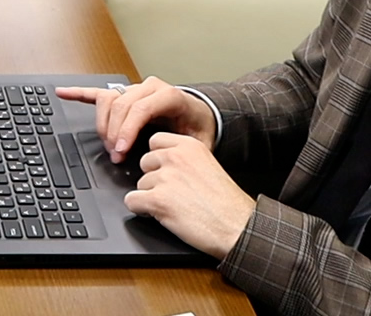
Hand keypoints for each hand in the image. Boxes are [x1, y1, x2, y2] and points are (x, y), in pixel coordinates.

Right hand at [55, 77, 218, 161]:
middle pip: (121, 105)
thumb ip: (185, 149)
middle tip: (116, 155)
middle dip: (114, 133)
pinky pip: (99, 93)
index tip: (122, 150)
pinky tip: (63, 93)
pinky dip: (79, 93)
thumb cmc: (199, 127)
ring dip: (103, 124)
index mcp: (169, 96)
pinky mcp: (126, 95)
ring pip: (108, 100)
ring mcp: (136, 89)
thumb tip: (165, 159)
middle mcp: (150, 87)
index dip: (127, 130)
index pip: (139, 108)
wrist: (201, 114)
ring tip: (108, 145)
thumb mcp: (200, 141)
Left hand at [127, 132, 255, 259]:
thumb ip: (184, 159)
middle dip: (154, 180)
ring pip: (139, 185)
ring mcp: (165, 178)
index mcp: (189, 146)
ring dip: (151, 197)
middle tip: (174, 194)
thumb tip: (160, 163)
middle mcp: (175, 157)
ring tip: (175, 207)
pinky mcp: (157, 200)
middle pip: (144, 163)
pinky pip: (131, 201)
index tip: (167, 172)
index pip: (154, 142)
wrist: (238, 228)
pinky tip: (161, 215)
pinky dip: (142, 210)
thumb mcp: (208, 166)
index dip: (159, 161)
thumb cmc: (228, 204)